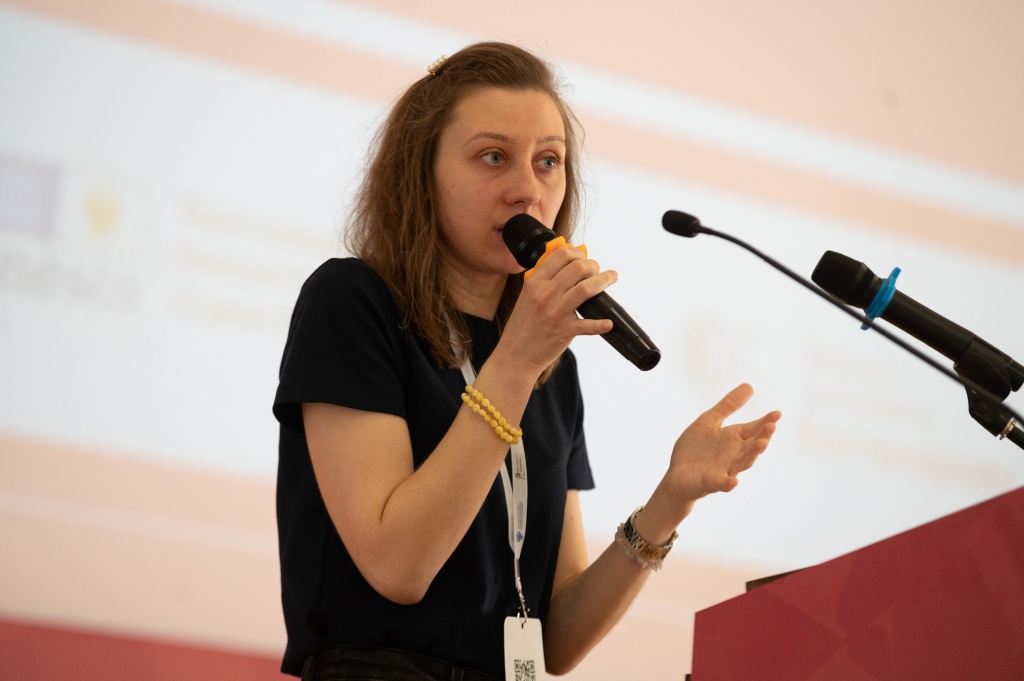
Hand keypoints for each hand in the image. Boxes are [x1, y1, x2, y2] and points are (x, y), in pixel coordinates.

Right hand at [498, 245, 615, 371]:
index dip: (578, 252)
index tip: (584, 257)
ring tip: (610, 278)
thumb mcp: (527, 295)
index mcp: (534, 282)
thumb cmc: (523, 324)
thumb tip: (568, 262)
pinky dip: (601, 323)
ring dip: (604, 280)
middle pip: (577, 267)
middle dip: (593, 265)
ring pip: (586, 288)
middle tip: (597, 270)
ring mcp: (555, 312)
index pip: (561, 254)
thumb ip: (544, 279)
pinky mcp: (564, 331)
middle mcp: (544, 294)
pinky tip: (608, 322)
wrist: (515, 354)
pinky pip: (588, 325)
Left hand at [665, 383, 780, 503]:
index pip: (754, 429)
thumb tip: (750, 386)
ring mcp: (724, 469)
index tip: (777, 413)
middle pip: (753, 446)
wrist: (677, 474)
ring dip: (752, 455)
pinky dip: (727, 483)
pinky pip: (721, 484)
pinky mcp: (710, 483)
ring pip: (743, 463)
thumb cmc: (695, 447)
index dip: (766, 421)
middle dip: (763, 436)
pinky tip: (733, 481)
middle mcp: (734, 454)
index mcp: (734, 438)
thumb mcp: (710, 421)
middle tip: (772, 426)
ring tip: (762, 444)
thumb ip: (728, 406)